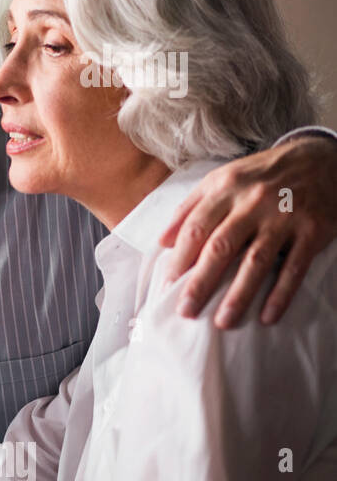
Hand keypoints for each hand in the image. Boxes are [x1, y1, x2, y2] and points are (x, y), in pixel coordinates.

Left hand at [160, 135, 336, 326]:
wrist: (319, 157)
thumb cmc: (261, 174)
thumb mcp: (222, 179)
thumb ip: (190, 208)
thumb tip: (162, 241)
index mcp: (225, 188)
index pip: (195, 229)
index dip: (180, 259)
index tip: (167, 286)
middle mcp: (252, 202)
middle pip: (220, 248)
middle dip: (200, 283)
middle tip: (186, 311)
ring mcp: (284, 217)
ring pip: (256, 261)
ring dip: (238, 295)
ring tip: (222, 322)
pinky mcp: (313, 230)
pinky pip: (294, 267)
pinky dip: (281, 294)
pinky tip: (267, 316)